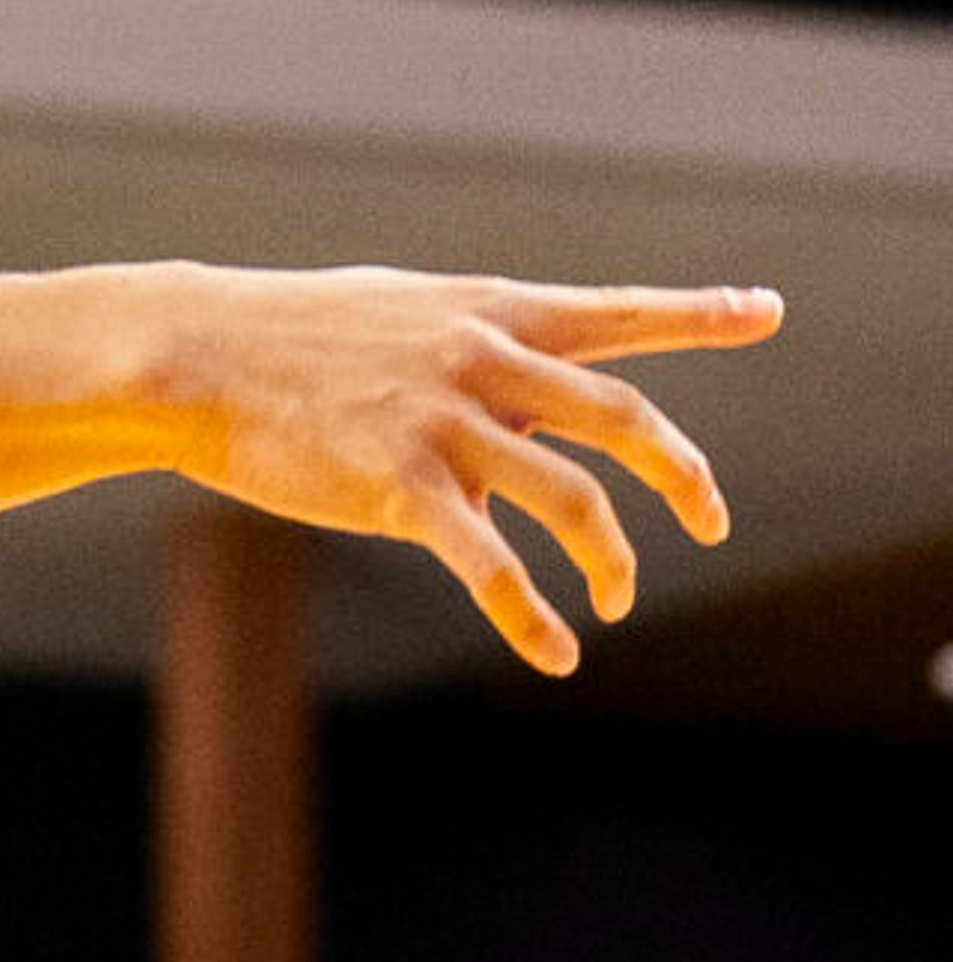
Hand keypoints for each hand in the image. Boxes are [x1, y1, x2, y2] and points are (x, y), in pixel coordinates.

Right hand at [146, 267, 784, 676]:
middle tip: (713, 520)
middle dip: (686, 476)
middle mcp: (480, 357)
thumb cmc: (293, 337)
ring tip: (617, 597)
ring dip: (616, 559)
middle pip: (623, 416)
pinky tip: (555, 651)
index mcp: (486, 311)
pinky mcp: (400, 483)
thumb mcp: (400, 319)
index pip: (615, 312)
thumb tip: (527, 428)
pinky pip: (492, 564)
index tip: (766, 310)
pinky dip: (535, 617)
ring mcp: (443, 421)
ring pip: (576, 498)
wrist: (194, 352)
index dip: (698, 315)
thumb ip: (477, 361)